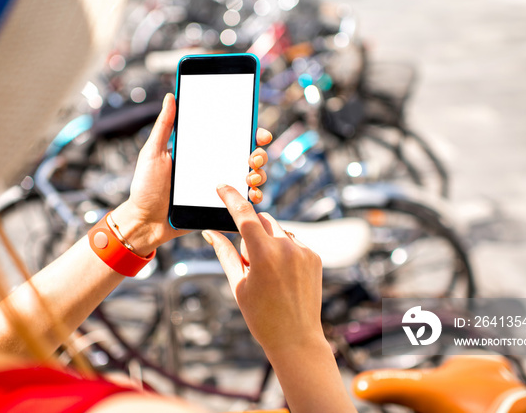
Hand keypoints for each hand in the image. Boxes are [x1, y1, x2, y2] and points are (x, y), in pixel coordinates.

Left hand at [111, 93, 272, 255]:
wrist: (145, 222)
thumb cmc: (146, 188)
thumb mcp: (153, 153)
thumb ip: (164, 126)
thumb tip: (170, 96)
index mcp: (200, 152)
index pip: (230, 137)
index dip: (248, 131)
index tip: (257, 131)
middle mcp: (213, 168)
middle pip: (246, 156)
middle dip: (258, 153)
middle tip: (253, 157)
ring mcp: (219, 188)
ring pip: (250, 177)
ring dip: (259, 174)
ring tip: (250, 177)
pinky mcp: (220, 207)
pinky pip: (242, 202)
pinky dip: (254, 198)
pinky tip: (252, 195)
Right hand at [202, 185, 324, 354]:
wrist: (297, 339)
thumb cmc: (262, 316)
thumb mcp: (238, 284)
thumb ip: (224, 253)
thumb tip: (210, 232)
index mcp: (263, 254)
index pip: (244, 215)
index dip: (231, 197)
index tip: (222, 186)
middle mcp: (286, 247)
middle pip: (263, 221)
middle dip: (252, 232)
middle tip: (250, 263)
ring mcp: (303, 251)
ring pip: (279, 231)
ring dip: (269, 242)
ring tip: (269, 275)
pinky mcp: (315, 257)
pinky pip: (293, 242)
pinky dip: (284, 251)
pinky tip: (283, 276)